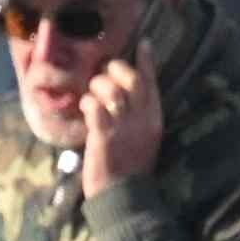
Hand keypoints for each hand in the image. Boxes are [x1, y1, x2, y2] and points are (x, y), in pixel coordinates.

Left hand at [71, 52, 163, 191]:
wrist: (125, 197)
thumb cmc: (131, 167)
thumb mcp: (145, 138)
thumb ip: (140, 115)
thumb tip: (127, 94)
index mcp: (154, 118)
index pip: (151, 83)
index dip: (146, 61)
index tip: (143, 43)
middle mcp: (141, 119)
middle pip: (131, 79)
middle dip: (114, 71)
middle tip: (103, 76)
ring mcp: (123, 127)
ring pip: (109, 88)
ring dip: (95, 88)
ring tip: (91, 100)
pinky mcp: (104, 135)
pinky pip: (93, 106)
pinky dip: (86, 104)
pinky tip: (85, 111)